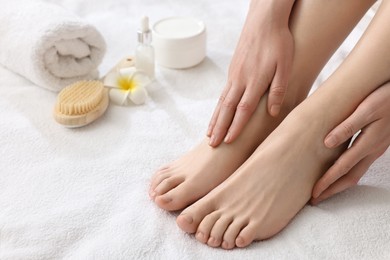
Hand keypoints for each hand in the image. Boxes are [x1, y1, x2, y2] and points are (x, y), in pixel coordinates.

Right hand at [207, 0, 294, 146]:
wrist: (264, 20)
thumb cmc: (279, 42)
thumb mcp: (285, 65)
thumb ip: (278, 89)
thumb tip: (272, 112)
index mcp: (254, 81)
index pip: (242, 110)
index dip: (235, 127)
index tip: (228, 141)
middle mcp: (239, 80)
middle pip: (226, 109)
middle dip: (219, 128)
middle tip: (211, 144)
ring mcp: (234, 75)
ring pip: (221, 102)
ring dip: (215, 119)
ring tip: (209, 134)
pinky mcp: (232, 70)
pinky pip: (222, 93)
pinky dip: (218, 107)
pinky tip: (217, 113)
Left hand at [311, 82, 389, 204]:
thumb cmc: (386, 98)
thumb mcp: (366, 109)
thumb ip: (348, 126)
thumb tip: (327, 143)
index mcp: (368, 143)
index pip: (342, 168)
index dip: (327, 182)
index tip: (314, 193)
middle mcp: (373, 150)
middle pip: (350, 178)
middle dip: (332, 190)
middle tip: (315, 200)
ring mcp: (376, 149)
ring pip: (356, 173)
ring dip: (339, 184)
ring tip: (324, 190)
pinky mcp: (377, 144)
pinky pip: (360, 166)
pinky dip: (347, 174)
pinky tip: (339, 172)